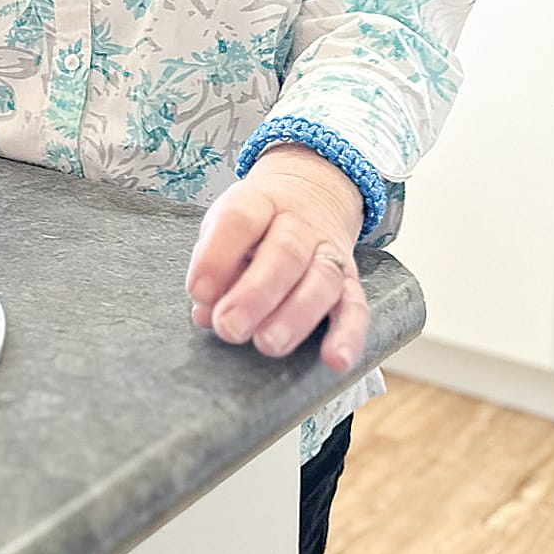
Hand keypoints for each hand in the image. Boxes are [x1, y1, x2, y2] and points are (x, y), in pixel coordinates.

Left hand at [184, 144, 368, 371]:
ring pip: (321, 281)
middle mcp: (299, 224)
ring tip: (268, 344)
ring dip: (295, 317)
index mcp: (259, 202)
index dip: (217, 256)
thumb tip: (206, 311)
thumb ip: (214, 265)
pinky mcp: (351, 281)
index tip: (198, 291)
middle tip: (229, 327)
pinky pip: (356, 308)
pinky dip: (348, 336)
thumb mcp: (226, 227)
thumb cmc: (255, 222)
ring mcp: (328, 251)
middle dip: (255, 295)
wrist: (311, 193)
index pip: (240, 219)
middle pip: (285, 253)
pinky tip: (335, 360)